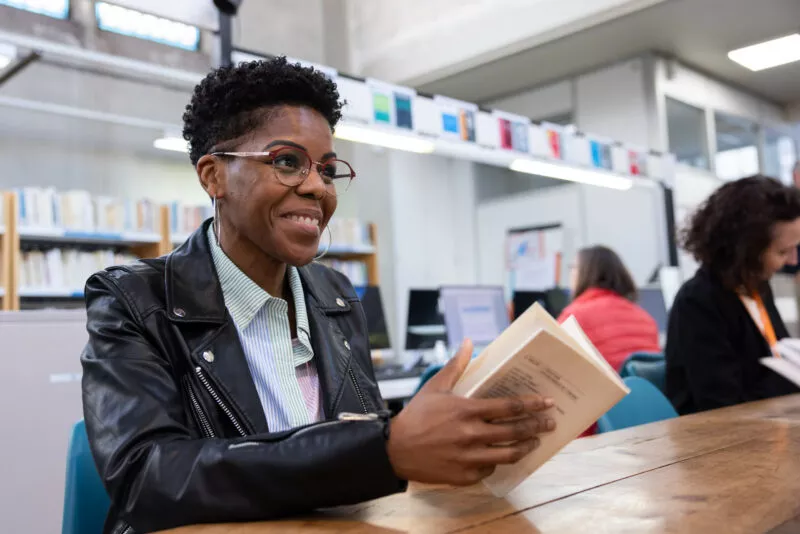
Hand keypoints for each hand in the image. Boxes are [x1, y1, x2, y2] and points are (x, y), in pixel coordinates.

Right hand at [386, 339, 555, 485]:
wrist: (394, 450)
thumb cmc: (416, 415)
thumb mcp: (435, 387)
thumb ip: (456, 366)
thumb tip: (469, 342)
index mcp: (466, 410)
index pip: (509, 407)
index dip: (532, 405)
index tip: (547, 403)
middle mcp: (471, 434)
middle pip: (515, 431)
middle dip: (537, 426)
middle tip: (549, 423)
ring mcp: (469, 458)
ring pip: (508, 454)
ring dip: (526, 447)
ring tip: (534, 441)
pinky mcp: (464, 476)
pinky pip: (490, 470)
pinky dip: (498, 462)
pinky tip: (502, 455)